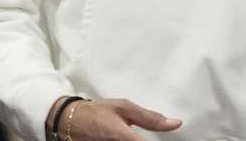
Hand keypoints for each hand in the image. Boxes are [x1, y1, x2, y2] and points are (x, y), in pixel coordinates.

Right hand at [59, 98, 181, 140]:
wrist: (70, 121)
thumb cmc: (97, 112)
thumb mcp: (123, 107)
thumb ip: (150, 118)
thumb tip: (175, 123)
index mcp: (122, 135)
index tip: (171, 139)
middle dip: (144, 140)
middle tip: (138, 133)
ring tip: (133, 134)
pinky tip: (130, 138)